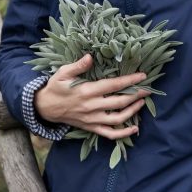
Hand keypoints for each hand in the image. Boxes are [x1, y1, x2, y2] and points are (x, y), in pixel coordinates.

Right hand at [34, 54, 149, 138]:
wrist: (44, 108)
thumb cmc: (55, 88)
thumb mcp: (62, 73)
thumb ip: (77, 66)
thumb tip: (90, 57)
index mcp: (86, 91)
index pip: (113, 85)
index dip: (129, 81)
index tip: (143, 76)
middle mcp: (91, 107)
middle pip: (119, 102)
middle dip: (136, 95)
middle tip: (148, 89)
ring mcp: (92, 119)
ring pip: (117, 119)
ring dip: (133, 111)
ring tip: (142, 102)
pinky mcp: (90, 127)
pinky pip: (109, 134)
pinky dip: (123, 133)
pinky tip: (134, 129)